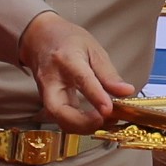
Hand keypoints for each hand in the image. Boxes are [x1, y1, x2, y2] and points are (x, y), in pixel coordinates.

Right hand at [20, 10, 134, 131]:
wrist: (39, 38)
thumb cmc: (67, 40)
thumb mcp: (92, 49)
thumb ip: (108, 73)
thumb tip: (126, 91)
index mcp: (66, 59)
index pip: (82, 80)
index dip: (96, 97)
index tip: (109, 110)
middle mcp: (51, 79)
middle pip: (59, 109)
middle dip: (82, 123)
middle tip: (105, 121)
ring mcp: (46, 93)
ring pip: (59, 119)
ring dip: (82, 127)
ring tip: (104, 122)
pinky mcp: (47, 102)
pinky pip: (61, 119)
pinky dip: (78, 125)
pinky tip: (94, 121)